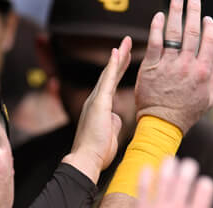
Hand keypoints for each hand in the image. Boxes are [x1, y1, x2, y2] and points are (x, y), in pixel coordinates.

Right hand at [64, 36, 133, 179]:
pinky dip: (112, 65)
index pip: (110, 85)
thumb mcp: (109, 134)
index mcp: (98, 109)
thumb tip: (116, 117)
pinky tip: (117, 52)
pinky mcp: (99, 103)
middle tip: (127, 43)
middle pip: (108, 75)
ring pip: (108, 74)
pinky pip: (107, 80)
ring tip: (126, 42)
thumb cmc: (97, 153)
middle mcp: (94, 101)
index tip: (125, 59)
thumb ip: (113, 122)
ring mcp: (95, 101)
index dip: (118, 70)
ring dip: (118, 56)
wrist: (86, 161)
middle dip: (119, 58)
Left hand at [124, 157, 212, 207]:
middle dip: (188, 168)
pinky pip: (143, 191)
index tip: (201, 183)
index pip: (205, 190)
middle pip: (185, 181)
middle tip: (187, 164)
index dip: (204, 183)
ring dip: (169, 167)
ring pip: (165, 181)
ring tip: (170, 160)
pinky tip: (148, 168)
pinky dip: (146, 177)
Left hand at [134, 0, 212, 133]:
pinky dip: (156, 28)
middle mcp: (187, 65)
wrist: (162, 125)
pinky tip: (158, 16)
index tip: (207, 18)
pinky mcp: (151, 67)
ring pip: (174, 33)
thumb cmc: (184, 114)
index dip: (209, 27)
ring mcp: (168, 65)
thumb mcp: (208, 99)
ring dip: (176, 12)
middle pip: (192, 32)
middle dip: (193, 11)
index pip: (209, 41)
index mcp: (203, 71)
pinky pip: (154, 43)